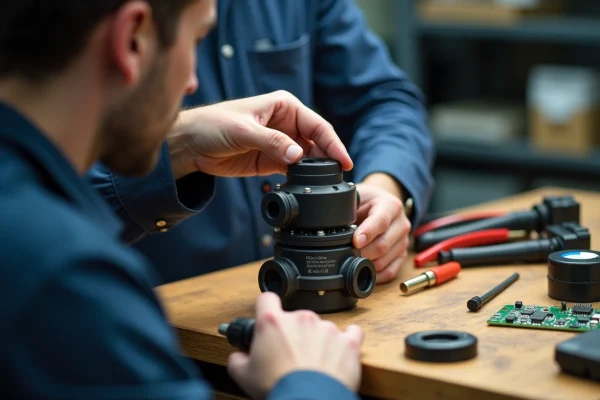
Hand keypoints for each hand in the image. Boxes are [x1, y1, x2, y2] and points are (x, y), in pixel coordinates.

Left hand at [167, 90, 352, 179]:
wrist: (190, 145)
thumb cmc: (212, 125)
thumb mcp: (243, 131)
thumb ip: (272, 142)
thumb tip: (298, 156)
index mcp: (284, 106)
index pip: (316, 125)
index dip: (333, 143)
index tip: (344, 161)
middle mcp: (286, 123)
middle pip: (316, 142)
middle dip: (328, 159)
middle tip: (338, 178)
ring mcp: (281, 143)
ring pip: (308, 158)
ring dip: (316, 171)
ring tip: (325, 186)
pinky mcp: (272, 161)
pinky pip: (294, 170)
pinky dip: (301, 179)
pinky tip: (307, 188)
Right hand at [227, 292, 363, 399]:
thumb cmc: (279, 387)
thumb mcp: (244, 375)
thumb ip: (237, 359)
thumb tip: (239, 356)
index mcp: (273, 322)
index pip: (266, 299)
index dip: (265, 308)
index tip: (268, 318)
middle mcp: (301, 319)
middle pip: (295, 318)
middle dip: (293, 334)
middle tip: (290, 356)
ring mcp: (326, 328)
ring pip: (321, 328)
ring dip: (318, 341)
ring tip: (314, 364)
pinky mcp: (348, 341)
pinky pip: (351, 333)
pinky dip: (346, 341)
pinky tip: (340, 352)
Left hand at [353, 182, 410, 283]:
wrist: (380, 204)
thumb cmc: (366, 201)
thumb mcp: (357, 197)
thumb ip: (347, 207)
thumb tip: (332, 222)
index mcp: (391, 205)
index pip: (381, 221)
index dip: (367, 233)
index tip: (355, 241)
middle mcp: (401, 223)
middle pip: (383, 245)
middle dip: (362, 253)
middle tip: (346, 254)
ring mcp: (403, 241)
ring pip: (385, 260)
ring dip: (366, 264)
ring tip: (352, 261)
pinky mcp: (402, 255)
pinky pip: (390, 272)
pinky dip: (375, 275)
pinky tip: (363, 271)